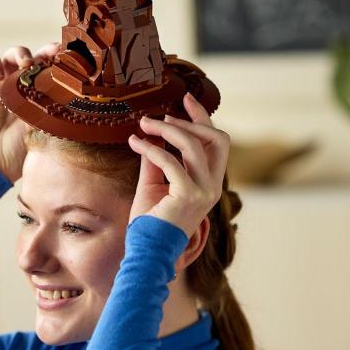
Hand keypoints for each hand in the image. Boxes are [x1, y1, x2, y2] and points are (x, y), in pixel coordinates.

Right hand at [0, 43, 59, 182]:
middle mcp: (22, 86)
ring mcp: (1, 84)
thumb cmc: (21, 154)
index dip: (61, 60)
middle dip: (45, 52)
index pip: (53, 69)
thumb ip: (57, 111)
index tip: (72, 57)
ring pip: (12, 54)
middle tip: (52, 56)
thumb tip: (81, 97)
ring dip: (20, 54)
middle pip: (36, 56)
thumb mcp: (46, 130)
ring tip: (25, 66)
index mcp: (41, 95)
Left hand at [127, 93, 229, 237]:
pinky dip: (150, 148)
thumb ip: (156, 158)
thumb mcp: (154, 182)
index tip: (185, 98)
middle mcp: (213, 185)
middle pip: (216, 138)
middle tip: (162, 113)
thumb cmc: (151, 220)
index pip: (216, 142)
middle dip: (191, 119)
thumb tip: (151, 131)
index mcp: (209, 181)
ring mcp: (204, 190)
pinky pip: (170, 161)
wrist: (147, 251)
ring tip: (144, 123)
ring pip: (193, 145)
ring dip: (166, 129)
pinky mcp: (188, 195)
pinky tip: (134, 142)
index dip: (203, 117)